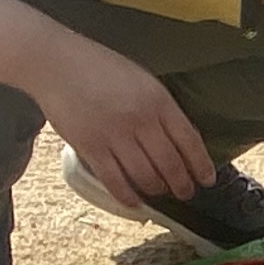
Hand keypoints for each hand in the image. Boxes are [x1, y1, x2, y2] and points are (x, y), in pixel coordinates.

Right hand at [42, 46, 216, 205]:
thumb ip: (160, 107)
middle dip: (182, 184)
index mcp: (157, 99)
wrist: (56, 63)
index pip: (189, 140)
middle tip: (185, 192)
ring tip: (160, 192)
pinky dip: (128, 196)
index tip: (207, 180)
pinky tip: (135, 201)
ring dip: (157, 190)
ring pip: (145, 176)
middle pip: (170, 164)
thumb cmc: (100, 67)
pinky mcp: (90, 147)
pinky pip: (115, 181)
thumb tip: (181, 140)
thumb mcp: (141, 79)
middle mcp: (140, 119)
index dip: (201, 165)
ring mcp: (114, 135)